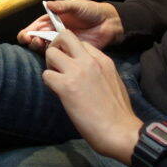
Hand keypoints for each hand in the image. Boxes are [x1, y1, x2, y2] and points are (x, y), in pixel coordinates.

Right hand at [17, 0, 122, 52]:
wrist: (109, 23)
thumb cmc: (92, 11)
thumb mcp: (76, 5)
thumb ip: (62, 6)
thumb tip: (47, 4)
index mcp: (53, 19)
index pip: (36, 26)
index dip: (28, 31)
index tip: (26, 35)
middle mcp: (54, 32)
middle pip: (37, 38)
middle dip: (31, 40)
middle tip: (32, 41)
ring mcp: (62, 43)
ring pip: (45, 48)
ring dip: (39, 47)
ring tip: (40, 45)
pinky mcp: (70, 53)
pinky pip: (58, 56)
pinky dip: (52, 57)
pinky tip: (51, 55)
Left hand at [43, 30, 141, 163]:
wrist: (120, 131)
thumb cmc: (119, 113)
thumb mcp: (114, 82)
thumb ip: (99, 71)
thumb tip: (85, 72)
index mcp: (103, 60)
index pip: (81, 42)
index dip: (71, 51)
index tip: (70, 64)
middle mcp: (90, 61)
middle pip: (64, 36)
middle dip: (55, 46)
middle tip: (56, 63)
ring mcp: (77, 72)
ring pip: (50, 53)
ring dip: (49, 66)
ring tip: (56, 79)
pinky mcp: (66, 86)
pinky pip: (46, 75)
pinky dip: (48, 83)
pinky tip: (57, 93)